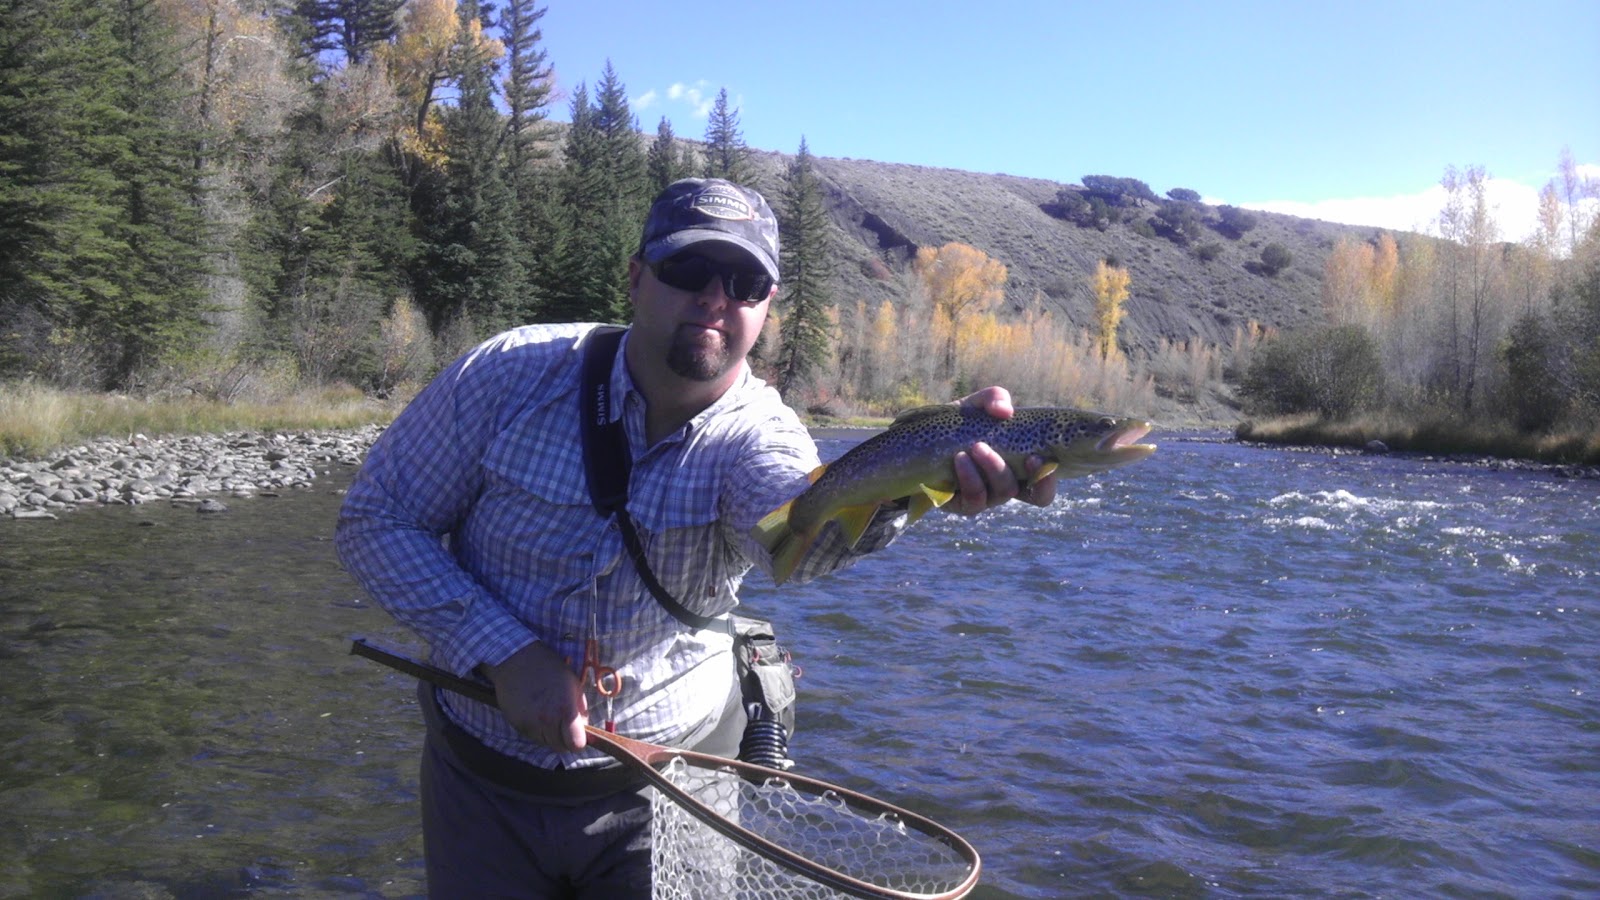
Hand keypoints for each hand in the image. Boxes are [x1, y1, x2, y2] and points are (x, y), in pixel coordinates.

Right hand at [483, 641, 587, 751]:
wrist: (516, 661)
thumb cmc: (549, 669)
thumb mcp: (573, 684)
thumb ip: (581, 710)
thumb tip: (586, 730)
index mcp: (565, 709)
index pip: (576, 744)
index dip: (579, 741)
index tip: (577, 734)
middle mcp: (547, 720)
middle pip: (561, 748)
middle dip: (565, 739)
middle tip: (563, 725)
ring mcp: (530, 724)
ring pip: (546, 744)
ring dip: (551, 736)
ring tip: (549, 717)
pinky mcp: (517, 725)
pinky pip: (532, 737)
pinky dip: (537, 731)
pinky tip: (536, 714)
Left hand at [948, 387, 1058, 515]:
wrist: (919, 440)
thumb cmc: (958, 423)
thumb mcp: (977, 405)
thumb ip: (995, 398)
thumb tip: (1005, 411)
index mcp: (1020, 465)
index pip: (1045, 482)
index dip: (1049, 477)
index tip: (1039, 457)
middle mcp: (1007, 485)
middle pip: (1035, 495)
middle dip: (1033, 477)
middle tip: (1027, 456)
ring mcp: (987, 498)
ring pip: (1003, 493)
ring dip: (993, 468)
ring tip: (976, 446)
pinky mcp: (962, 505)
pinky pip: (974, 500)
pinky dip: (969, 477)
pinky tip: (960, 459)